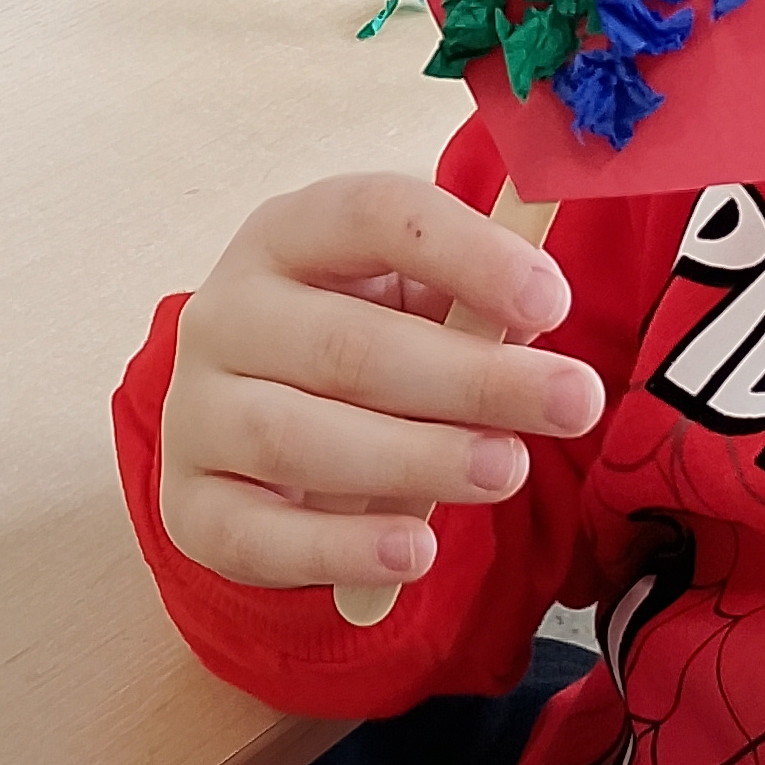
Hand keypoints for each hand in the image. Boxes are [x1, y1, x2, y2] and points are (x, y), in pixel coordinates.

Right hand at [161, 176, 604, 590]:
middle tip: (573, 402)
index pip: (370, 215)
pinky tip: (416, 550)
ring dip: (414, 459)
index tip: (554, 299)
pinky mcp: (191, 505)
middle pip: (346, 344)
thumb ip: (469, 306)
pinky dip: (341, 548)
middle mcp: (224, 314)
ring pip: (298, 439)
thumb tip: (536, 322)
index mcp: (286, 235)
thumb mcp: (411, 303)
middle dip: (472, 379)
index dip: (466, 251)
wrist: (248, 429)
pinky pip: (258, 536)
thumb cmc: (356, 348)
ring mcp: (195, 412)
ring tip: (507, 470)